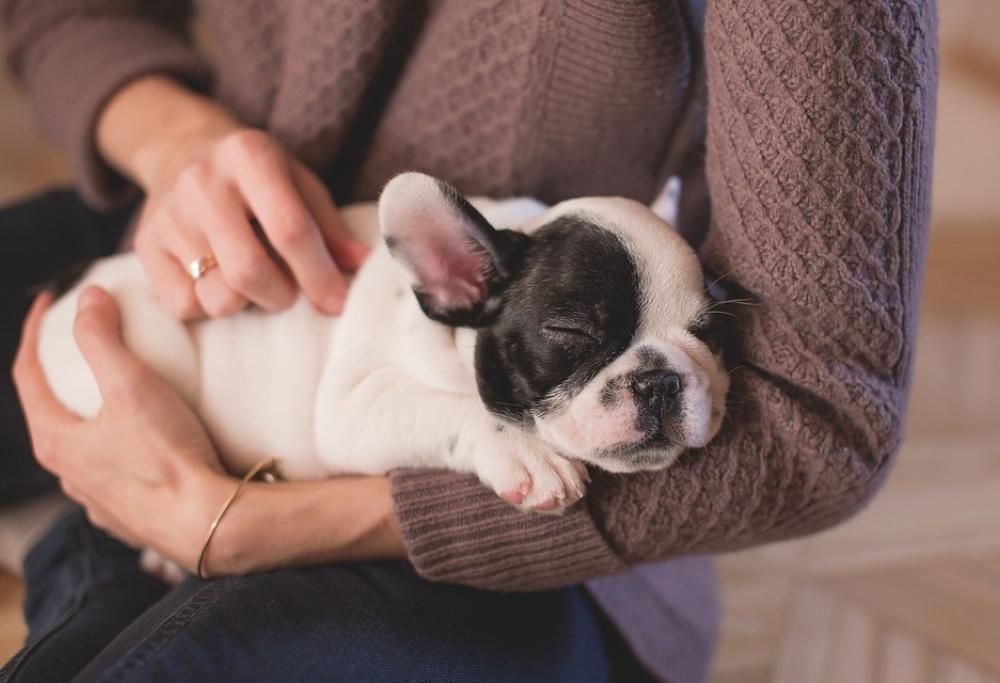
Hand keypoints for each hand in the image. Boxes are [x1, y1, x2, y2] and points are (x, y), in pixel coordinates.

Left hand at [12, 288, 405, 574]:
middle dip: (61, 374)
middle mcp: (68, 474)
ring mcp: (97, 499)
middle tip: (82, 344)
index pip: (27, 375)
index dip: (35, 333)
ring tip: (117, 393)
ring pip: (82, 447)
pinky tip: (144, 442)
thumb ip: (103, 338)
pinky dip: (118, 446)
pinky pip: (113, 472)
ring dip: (90, 415)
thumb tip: (89, 297)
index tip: (50, 303)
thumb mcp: (132, 386)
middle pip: (51, 412)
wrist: (207, 523)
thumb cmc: (167, 456)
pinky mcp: (128, 515)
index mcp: (56, 441)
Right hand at [99, 77, 368, 319]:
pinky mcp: (145, 245)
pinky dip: (208, 305)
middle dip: (281, 296)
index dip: (318, 275)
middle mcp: (202, 182)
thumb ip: (330, 227)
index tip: (337, 303)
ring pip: (217, 296)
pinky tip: (217, 281)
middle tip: (288, 292)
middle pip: (249, 271)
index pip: (290, 230)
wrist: (179, 150)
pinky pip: (183, 305)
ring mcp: (168, 215)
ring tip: (252, 282)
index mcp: (250, 156)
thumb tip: (364, 266)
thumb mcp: (299, 184)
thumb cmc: (256, 177)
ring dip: (246, 304)